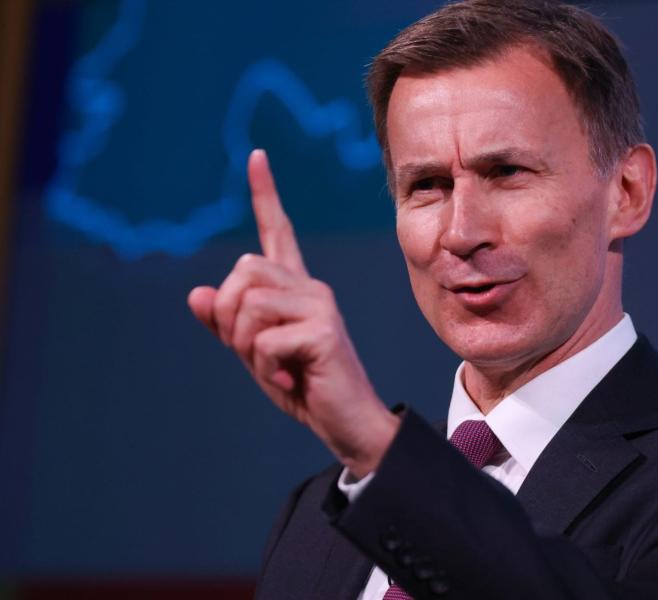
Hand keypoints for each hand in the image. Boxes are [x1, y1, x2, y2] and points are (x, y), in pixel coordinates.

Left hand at [187, 149, 398, 477]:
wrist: (346, 422)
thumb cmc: (303, 386)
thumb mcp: (254, 356)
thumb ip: (226, 325)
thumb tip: (197, 294)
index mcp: (294, 289)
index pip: (277, 232)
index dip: (265, 194)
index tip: (256, 156)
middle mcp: (309, 287)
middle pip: (242, 270)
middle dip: (231, 316)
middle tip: (255, 352)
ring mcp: (319, 304)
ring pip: (247, 303)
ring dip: (245, 346)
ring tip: (276, 368)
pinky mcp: (323, 329)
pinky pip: (262, 341)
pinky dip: (265, 369)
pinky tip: (291, 379)